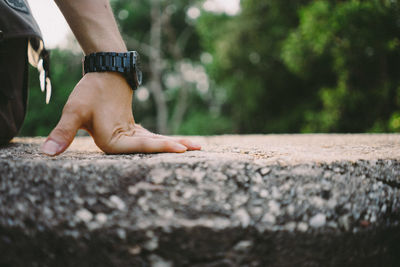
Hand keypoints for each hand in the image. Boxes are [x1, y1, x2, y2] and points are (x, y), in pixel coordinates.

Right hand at [40, 72, 200, 155]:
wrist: (102, 73)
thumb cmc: (89, 90)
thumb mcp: (76, 110)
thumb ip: (64, 132)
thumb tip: (45, 154)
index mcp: (109, 143)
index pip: (138, 148)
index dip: (159, 149)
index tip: (179, 149)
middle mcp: (119, 144)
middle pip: (150, 149)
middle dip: (173, 149)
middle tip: (197, 150)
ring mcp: (127, 138)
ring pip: (154, 144)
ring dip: (174, 145)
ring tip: (198, 147)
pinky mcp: (133, 132)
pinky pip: (153, 137)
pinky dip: (166, 140)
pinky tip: (183, 144)